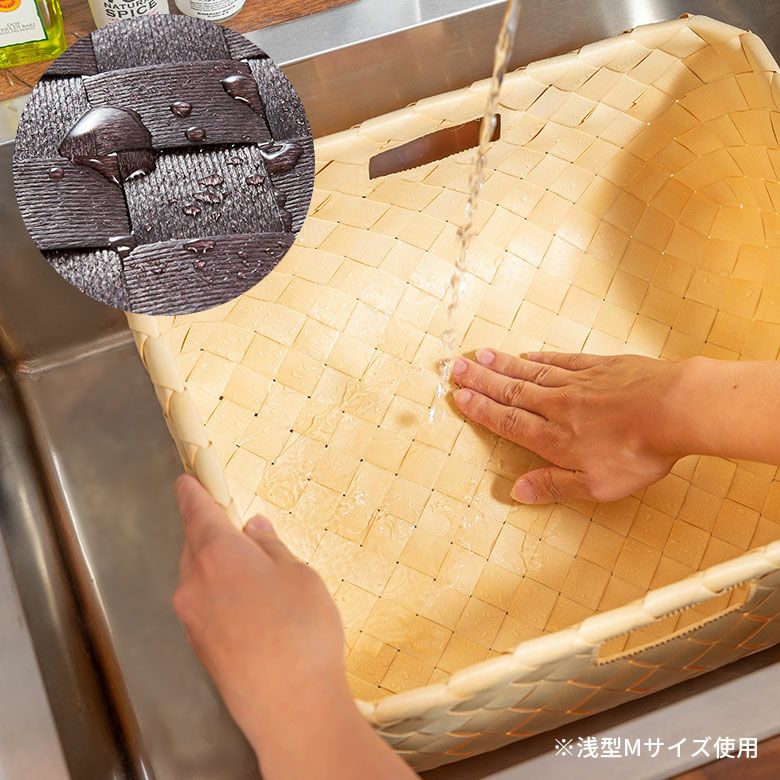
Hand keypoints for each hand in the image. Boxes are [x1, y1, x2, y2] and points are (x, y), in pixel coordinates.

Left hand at [174, 475, 417, 779]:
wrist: (290, 706)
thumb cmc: (300, 631)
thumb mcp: (298, 574)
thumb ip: (270, 547)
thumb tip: (254, 528)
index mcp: (217, 553)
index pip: (196, 511)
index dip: (193, 493)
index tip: (187, 481)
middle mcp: (194, 582)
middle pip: (195, 544)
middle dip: (212, 532)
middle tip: (240, 530)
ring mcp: (193, 618)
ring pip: (199, 576)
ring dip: (219, 567)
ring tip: (257, 575)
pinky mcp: (200, 647)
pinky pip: (205, 605)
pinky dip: (221, 595)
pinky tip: (252, 609)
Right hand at [451, 350, 686, 503]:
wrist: (675, 409)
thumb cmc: (638, 453)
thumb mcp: (596, 486)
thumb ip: (553, 486)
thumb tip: (517, 492)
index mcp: (553, 438)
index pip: (507, 420)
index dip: (481, 409)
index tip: (458, 396)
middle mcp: (558, 406)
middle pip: (511, 391)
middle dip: (480, 380)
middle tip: (454, 366)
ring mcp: (579, 383)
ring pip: (531, 372)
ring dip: (503, 365)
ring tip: (480, 355)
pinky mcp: (601, 367)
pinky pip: (562, 361)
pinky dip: (541, 358)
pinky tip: (529, 355)